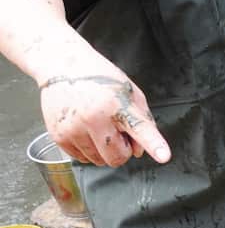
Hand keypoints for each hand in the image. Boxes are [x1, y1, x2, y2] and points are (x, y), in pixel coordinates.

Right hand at [40, 66, 170, 167]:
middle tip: (118, 133)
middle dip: (122, 150)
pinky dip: (87, 150)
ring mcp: (74, 129)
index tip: (164, 156)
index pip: (140, 128)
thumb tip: (139, 151)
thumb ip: (142, 120)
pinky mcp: (58, 136)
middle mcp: (94, 118)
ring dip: (103, 151)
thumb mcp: (130, 92)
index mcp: (117, 104)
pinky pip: (81, 158)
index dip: (154, 144)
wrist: (62, 66)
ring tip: (99, 127)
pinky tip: (85, 130)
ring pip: (99, 161)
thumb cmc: (100, 78)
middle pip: (117, 157)